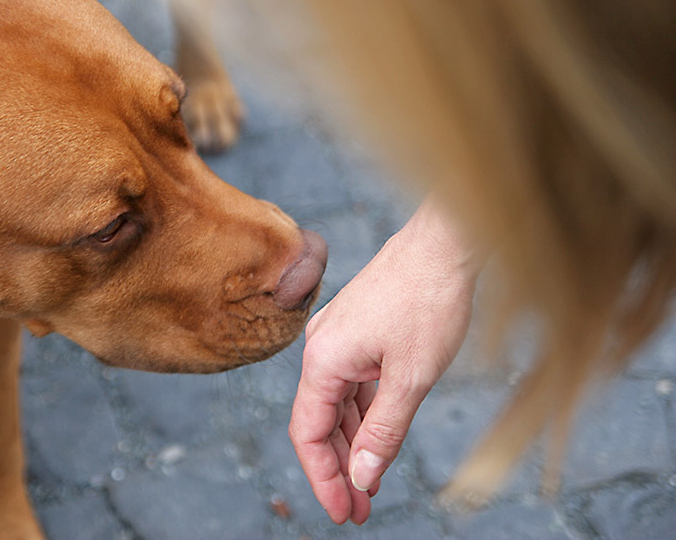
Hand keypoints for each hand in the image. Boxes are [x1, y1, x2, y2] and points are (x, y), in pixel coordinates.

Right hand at [289, 197, 479, 523]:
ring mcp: (340, 338)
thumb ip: (383, 432)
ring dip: (353, 445)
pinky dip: (364, 416)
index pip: (308, 433)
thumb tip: (362, 478)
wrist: (445, 242)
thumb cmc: (429, 300)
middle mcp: (322, 349)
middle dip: (339, 469)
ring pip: (338, 405)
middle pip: (319, 422)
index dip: (323, 477)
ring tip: (369, 487)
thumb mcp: (411, 379)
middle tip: (359, 511)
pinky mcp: (359, 331)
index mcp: (323, 360)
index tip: (343, 513)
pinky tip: (377, 441)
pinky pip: (353, 384)